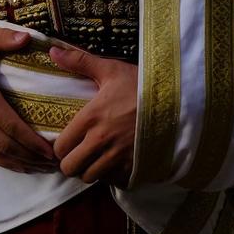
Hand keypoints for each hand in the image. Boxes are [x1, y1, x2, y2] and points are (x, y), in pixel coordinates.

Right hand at [0, 31, 59, 173]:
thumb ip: (1, 38)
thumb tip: (28, 36)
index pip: (9, 123)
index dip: (31, 140)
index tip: (51, 149)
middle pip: (4, 144)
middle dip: (30, 157)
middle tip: (54, 162)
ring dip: (18, 164)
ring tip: (41, 167)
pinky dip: (2, 162)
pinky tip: (17, 165)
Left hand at [48, 42, 137, 185]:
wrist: (180, 100)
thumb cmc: (143, 84)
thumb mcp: (111, 69)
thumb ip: (79, 61)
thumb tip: (52, 51)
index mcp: (91, 118)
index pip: (60, 147)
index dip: (60, 146)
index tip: (67, 141)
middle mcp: (101, 141)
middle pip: (70, 168)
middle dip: (71, 162)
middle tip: (78, 153)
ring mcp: (119, 157)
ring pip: (90, 177)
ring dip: (90, 170)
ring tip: (95, 159)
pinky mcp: (136, 167)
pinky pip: (114, 181)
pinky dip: (111, 176)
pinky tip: (114, 164)